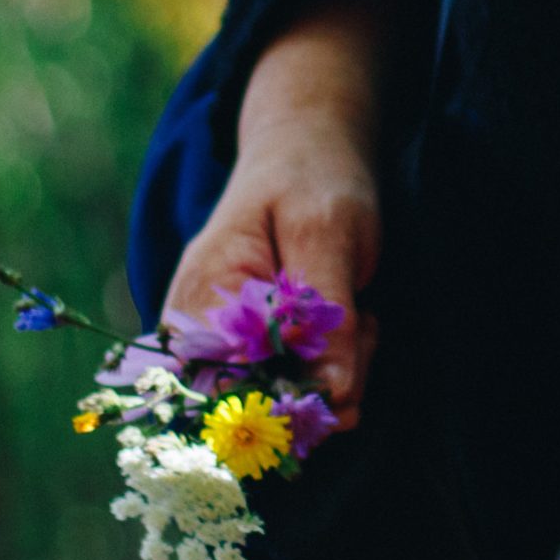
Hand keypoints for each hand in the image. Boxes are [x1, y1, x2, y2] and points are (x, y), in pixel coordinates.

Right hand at [163, 1, 382, 422]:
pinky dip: (333, 368)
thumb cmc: (309, 178)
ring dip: (338, 374)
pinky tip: (347, 326)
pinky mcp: (249, 353)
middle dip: (328, 384)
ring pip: (284, 404)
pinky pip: (292, 388)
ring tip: (357, 316)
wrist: (302, 151)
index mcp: (200, 302)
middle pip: (260, 408)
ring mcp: (220, 348)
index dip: (296, 402)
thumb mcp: (328, 232)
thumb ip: (328, 314)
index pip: (233, 396)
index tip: (349, 374)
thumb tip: (334, 395)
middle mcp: (196, 337)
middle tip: (363, 325)